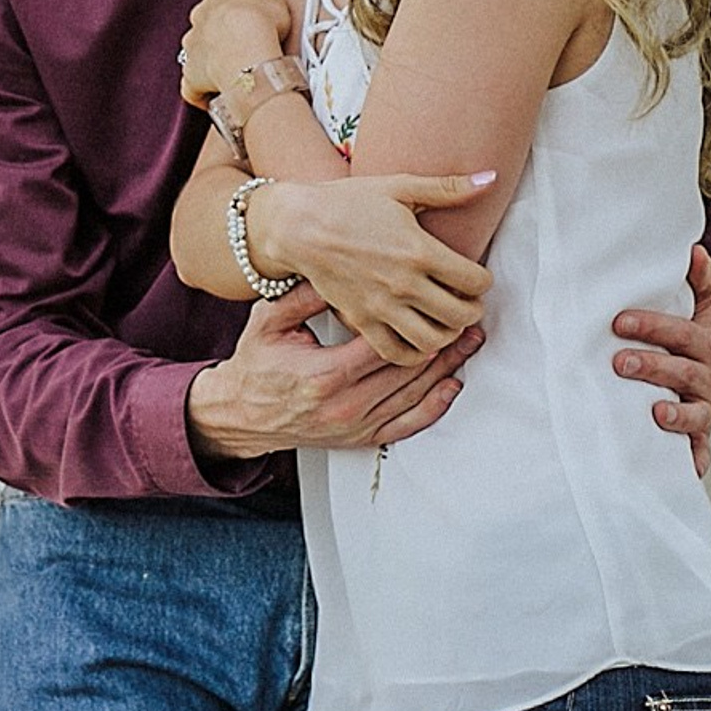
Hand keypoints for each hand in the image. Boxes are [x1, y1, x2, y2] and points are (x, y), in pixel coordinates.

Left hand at [178, 0, 295, 108]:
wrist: (247, 49)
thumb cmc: (265, 24)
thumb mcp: (278, 3)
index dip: (243, 14)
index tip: (258, 25)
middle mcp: (199, 16)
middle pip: (210, 25)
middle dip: (224, 36)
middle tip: (248, 50)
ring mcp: (191, 46)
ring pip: (199, 53)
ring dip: (214, 62)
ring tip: (238, 74)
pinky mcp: (189, 73)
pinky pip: (193, 86)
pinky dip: (202, 93)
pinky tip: (219, 97)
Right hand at [187, 287, 483, 460]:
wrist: (241, 414)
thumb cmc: (255, 365)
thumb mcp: (267, 322)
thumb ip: (301, 297)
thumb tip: (335, 271)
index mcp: (325, 374)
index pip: (384, 346)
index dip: (416, 324)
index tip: (438, 302)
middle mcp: (346, 405)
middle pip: (408, 371)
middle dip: (443, 345)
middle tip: (470, 320)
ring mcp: (356, 425)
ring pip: (413, 396)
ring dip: (446, 369)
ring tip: (470, 344)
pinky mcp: (361, 439)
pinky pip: (407, 426)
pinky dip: (434, 407)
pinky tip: (451, 387)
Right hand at [256, 176, 492, 367]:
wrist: (297, 225)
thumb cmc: (345, 202)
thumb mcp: (399, 186)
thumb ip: (448, 187)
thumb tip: (490, 177)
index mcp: (419, 250)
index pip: (475, 281)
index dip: (483, 280)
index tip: (474, 275)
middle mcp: (404, 284)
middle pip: (461, 315)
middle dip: (472, 309)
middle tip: (465, 299)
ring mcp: (382, 306)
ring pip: (434, 340)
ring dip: (448, 333)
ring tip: (444, 319)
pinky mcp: (361, 321)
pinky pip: (398, 353)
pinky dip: (415, 352)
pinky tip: (417, 335)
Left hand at [612, 244, 710, 478]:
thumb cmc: (706, 332)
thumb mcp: (709, 304)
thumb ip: (703, 279)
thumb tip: (693, 250)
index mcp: (703, 341)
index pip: (677, 331)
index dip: (650, 326)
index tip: (619, 322)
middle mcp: (706, 374)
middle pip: (681, 370)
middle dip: (652, 367)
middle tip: (620, 363)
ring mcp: (705, 403)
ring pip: (695, 411)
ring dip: (677, 414)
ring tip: (656, 413)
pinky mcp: (703, 428)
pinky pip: (702, 446)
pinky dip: (696, 459)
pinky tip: (687, 470)